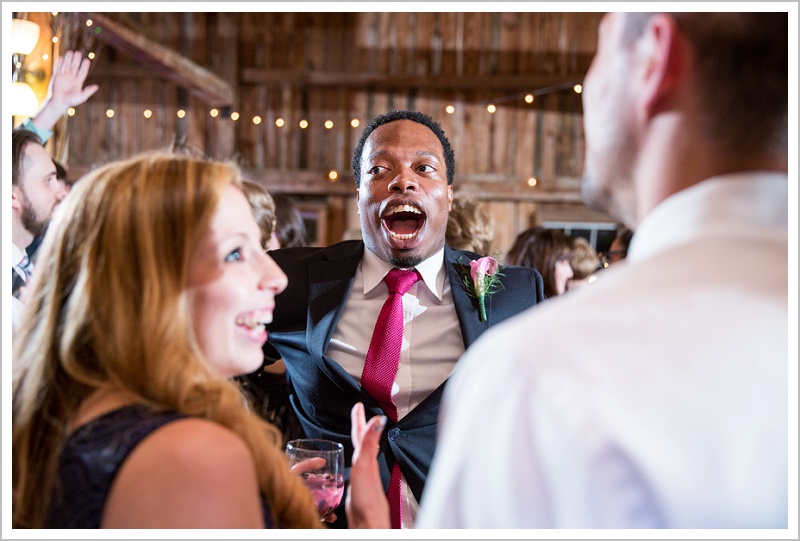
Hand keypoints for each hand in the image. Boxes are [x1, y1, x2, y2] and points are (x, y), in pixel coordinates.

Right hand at [30, 50, 98, 131]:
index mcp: (78, 82)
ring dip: (68, 59)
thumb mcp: (82, 97)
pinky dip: (59, 63)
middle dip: (76, 60)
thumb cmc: (71, 101)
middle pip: (75, 67)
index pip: (82, 72)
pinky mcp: (57, 77)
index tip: (87, 60)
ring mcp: (64, 77)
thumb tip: (97, 86)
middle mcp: (71, 78)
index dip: (84, 66)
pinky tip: (61, 57)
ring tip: (71, 52)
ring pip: (67, 66)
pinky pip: (58, 68)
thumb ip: (88, 91)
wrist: (59, 102)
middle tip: (78, 52)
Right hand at [346, 402, 389, 528]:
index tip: (358, 405)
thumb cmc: (367, 496)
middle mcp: (367, 465)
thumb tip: (379, 419)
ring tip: (356, 433)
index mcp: (367, 457)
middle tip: (357, 412)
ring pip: (360, 454)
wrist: (368, 521)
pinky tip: (351, 465)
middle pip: (362, 441)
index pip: (362, 433)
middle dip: (359, 426)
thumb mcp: (365, 463)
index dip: (359, 419)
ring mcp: (363, 476)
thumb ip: (370, 442)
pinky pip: (354, 468)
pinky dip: (352, 460)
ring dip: (357, 441)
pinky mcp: (357, 487)